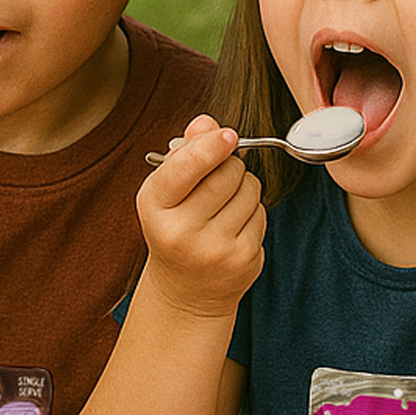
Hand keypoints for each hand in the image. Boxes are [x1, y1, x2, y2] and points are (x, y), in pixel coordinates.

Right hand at [136, 114, 263, 318]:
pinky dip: (252, 210)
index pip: (183, 168)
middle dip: (229, 164)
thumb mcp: (166, 192)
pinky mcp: (243, 259)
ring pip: (249, 190)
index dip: (210, 146)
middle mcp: (182, 232)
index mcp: (155, 208)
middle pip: (225, 174)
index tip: (227, 135)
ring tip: (224, 203)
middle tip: (221, 173)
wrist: (185, 292)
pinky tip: (234, 225)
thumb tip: (208, 122)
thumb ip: (185, 153)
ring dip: (243, 186)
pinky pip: (260, 213)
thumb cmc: (175, 229)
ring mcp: (215, 249)